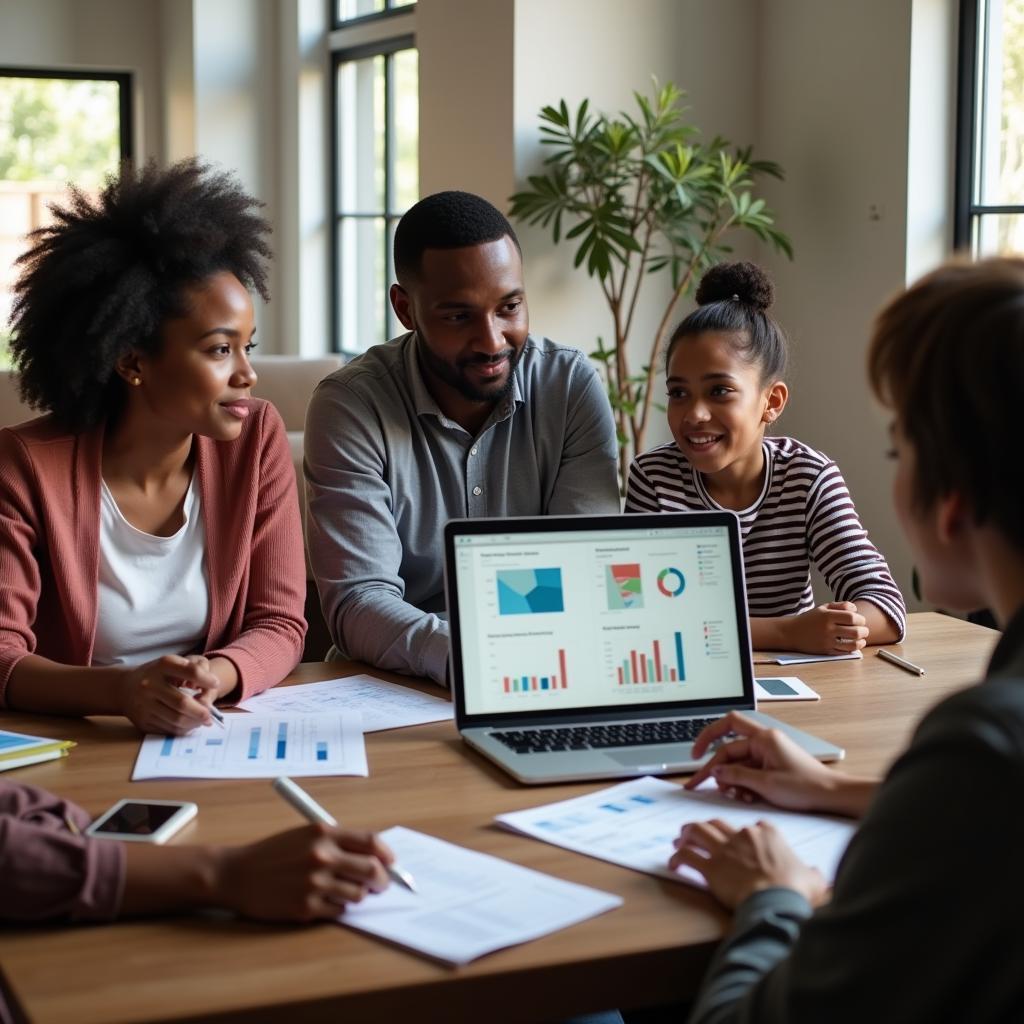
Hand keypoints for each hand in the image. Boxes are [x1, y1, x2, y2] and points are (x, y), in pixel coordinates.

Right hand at [117, 655, 220, 734]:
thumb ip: (194, 669)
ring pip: (176, 719)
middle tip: (211, 714)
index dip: (206, 679)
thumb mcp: (172, 665)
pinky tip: (190, 724)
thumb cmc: (157, 675)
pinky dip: (183, 728)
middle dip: (201, 710)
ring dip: (194, 722)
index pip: (190, 671)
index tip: (216, 684)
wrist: (124, 688)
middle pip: (182, 702)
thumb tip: (211, 688)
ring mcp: (145, 705)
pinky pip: (168, 729)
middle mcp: (151, 685)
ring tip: (203, 720)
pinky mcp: (143, 721)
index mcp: (162, 666)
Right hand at [215, 824, 394, 920]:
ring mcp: (314, 883)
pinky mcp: (306, 908)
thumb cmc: (273, 853)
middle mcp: (321, 856)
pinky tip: (323, 900)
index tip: (390, 862)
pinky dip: (338, 907)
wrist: (236, 874)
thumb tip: (373, 857)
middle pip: (371, 870)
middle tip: (380, 883)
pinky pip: (339, 911)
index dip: (386, 853)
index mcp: (323, 833)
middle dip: (382, 879)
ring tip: (342, 890)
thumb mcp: (305, 835)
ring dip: (357, 894)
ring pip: (358, 894)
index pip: (370, 841)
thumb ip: (337, 842)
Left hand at [669, 818, 827, 908]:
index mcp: (768, 834)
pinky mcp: (711, 867)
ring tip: (680, 839)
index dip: (745, 832)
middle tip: (699, 833)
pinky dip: (678, 858)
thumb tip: (818, 877)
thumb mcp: (812, 879)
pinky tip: (674, 864)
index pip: (755, 825)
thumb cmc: (795, 889)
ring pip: (698, 832)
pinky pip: (688, 857)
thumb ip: (811, 874)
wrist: (776, 900)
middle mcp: (743, 836)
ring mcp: (725, 850)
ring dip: (687, 834)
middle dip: (708, 827)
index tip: (740, 838)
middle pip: (719, 823)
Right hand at [685, 711, 842, 812]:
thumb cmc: (807, 786)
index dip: (706, 738)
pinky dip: (743, 784)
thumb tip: (715, 771)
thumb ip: (736, 775)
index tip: (695, 754)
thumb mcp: (765, 784)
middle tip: (698, 784)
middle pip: (729, 750)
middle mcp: (764, 742)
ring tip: (732, 794)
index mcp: (763, 738)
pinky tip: (744, 797)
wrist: (832, 796)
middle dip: (715, 769)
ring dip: (731, 779)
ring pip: (738, 764)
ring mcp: (768, 755)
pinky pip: (749, 772)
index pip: (726, 728)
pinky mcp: (772, 767)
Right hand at [784, 602, 868, 653]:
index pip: (852, 618)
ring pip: (853, 644)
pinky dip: (853, 649)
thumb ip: (840, 606)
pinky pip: (844, 652)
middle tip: (864, 630)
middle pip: (856, 631)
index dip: (861, 619)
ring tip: (861, 639)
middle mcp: (828, 629)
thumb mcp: (822, 608)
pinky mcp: (826, 651)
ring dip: (861, 642)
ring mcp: (827, 641)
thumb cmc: (809, 619)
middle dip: (864, 631)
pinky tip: (853, 645)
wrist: (791, 633)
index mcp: (827, 616)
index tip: (860, 620)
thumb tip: (855, 609)